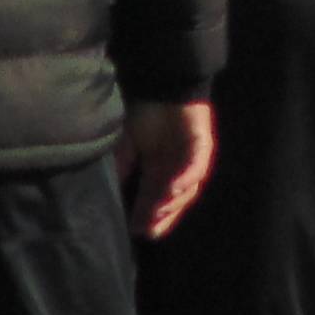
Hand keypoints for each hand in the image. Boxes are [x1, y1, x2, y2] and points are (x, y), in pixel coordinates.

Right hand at [117, 100, 214, 239]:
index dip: (144, 215)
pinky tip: (173, 189)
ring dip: (173, 201)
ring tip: (158, 211)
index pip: (153, 199)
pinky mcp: (201, 146)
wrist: (164, 84)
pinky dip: (186, 178)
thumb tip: (113, 190)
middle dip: (161, 216)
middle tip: (148, 230)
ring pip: (186, 189)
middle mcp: (177, 169)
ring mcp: (191, 159)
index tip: (134, 230)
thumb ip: (124, 166)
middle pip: (171, 200)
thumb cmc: (146, 111)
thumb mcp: (127, 143)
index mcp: (160, 170)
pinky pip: (196, 167)